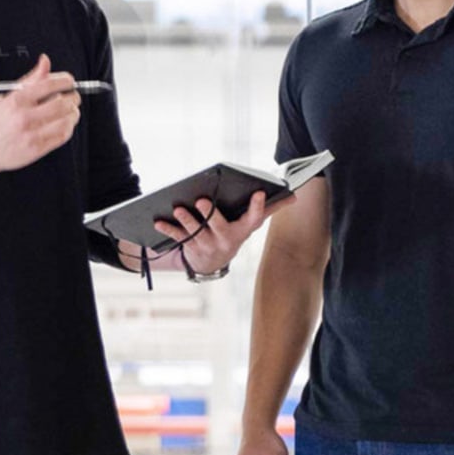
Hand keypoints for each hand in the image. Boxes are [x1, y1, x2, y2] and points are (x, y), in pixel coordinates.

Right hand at [0, 55, 80, 175]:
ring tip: (71, 111)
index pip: (49, 85)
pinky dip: (68, 128)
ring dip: (74, 113)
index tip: (70, 81)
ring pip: (66, 120)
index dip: (66, 81)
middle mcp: (24, 117)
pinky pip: (62, 136)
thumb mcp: (7, 96)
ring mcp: (31, 135)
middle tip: (73, 96)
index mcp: (16, 100)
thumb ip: (30, 79)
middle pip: (62, 103)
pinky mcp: (36, 150)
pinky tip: (65, 124)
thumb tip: (45, 61)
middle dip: (74, 97)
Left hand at [154, 191, 287, 274]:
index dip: (258, 207)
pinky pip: (179, 238)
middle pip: (219, 226)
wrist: (211, 261)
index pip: (255, 219)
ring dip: (187, 221)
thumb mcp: (250, 223)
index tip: (260, 193)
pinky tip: (159, 222)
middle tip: (203, 200)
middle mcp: (226, 239)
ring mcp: (208, 245)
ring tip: (179, 208)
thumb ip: (269, 209)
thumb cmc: (233, 232)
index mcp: (243, 230)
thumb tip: (294, 196)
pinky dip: (168, 230)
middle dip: (211, 214)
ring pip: (197, 232)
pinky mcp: (190, 247)